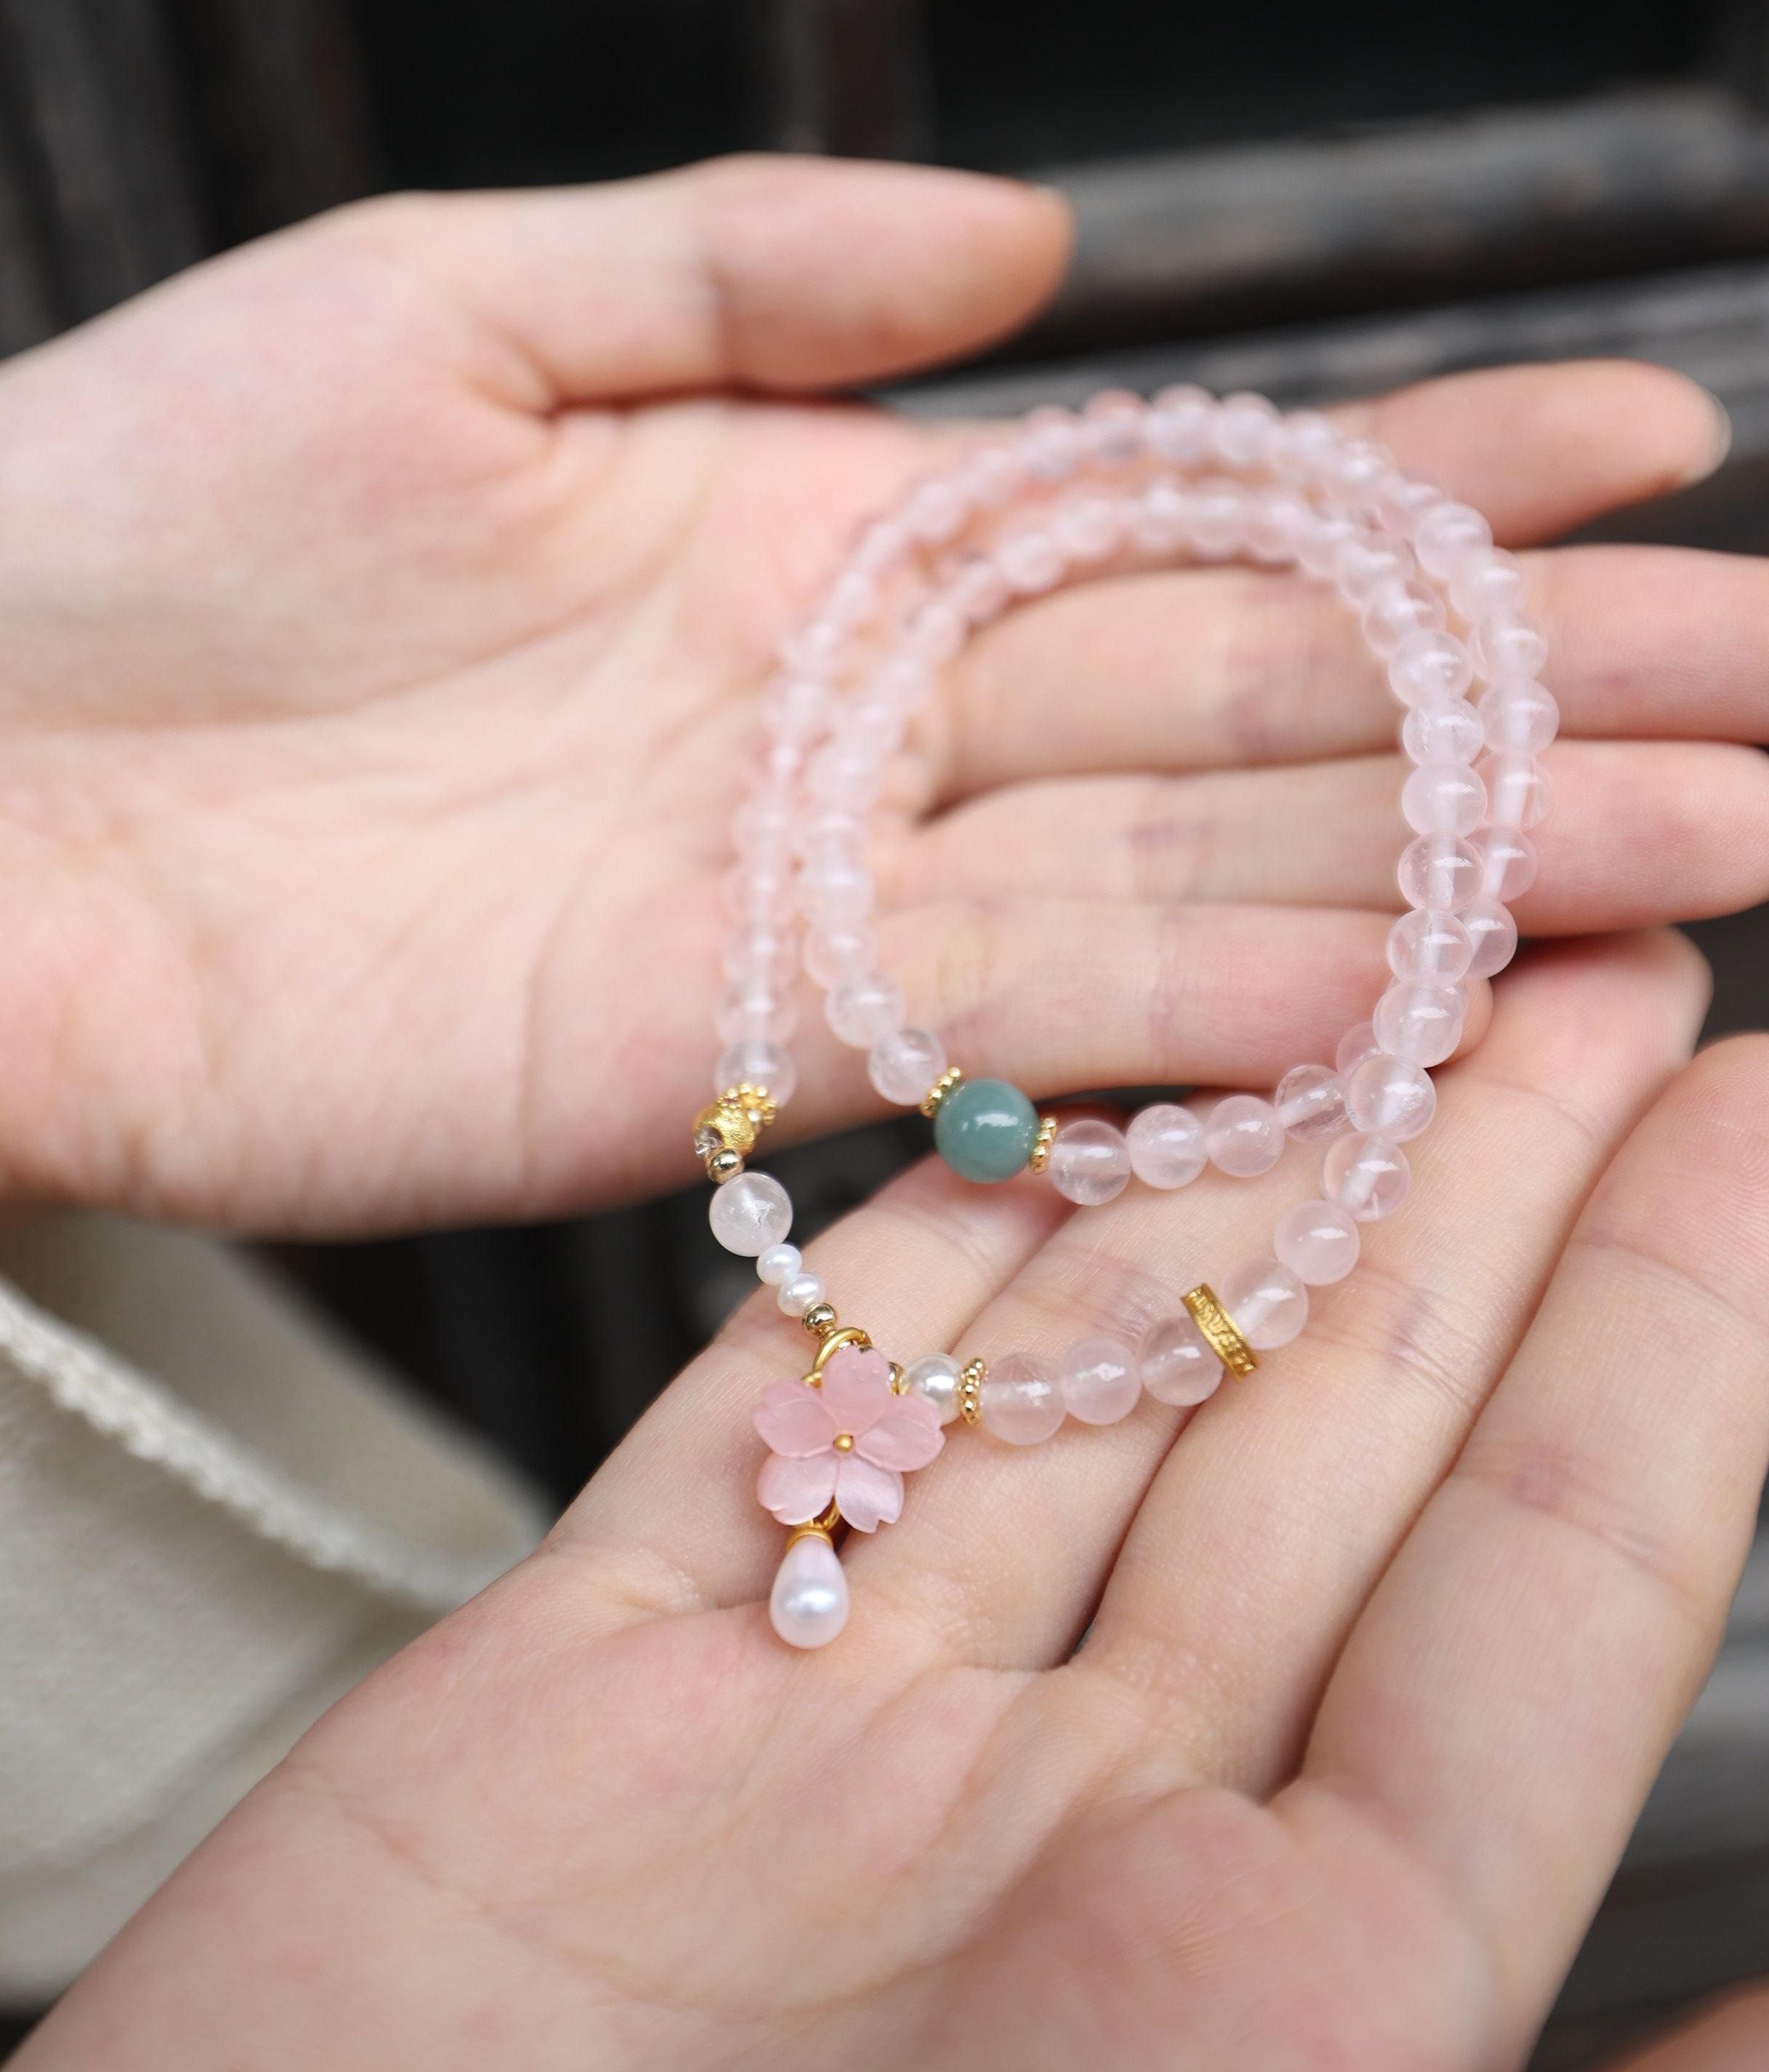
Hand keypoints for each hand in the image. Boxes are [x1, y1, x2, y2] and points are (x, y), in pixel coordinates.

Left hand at [0, 154, 1756, 1233]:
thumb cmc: (134, 503)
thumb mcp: (452, 298)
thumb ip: (746, 268)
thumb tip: (1032, 238)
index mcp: (815, 525)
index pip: (1178, 496)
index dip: (1421, 465)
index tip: (1654, 424)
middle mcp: (858, 724)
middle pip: (1245, 706)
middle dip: (1525, 690)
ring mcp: (811, 902)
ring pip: (1195, 882)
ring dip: (1455, 866)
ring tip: (1712, 839)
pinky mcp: (722, 1061)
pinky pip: (1024, 1037)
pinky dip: (1228, 1018)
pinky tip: (1432, 991)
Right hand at [24, 941, 1768, 2068]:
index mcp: (1280, 1988)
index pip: (1535, 1588)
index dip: (1663, 1327)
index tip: (1744, 1095)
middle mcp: (1071, 1855)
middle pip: (1315, 1440)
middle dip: (1467, 1175)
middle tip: (1583, 946)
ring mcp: (819, 1766)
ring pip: (1059, 1395)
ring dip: (1197, 1179)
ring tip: (1334, 976)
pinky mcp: (579, 1703)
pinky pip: (761, 1422)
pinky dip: (874, 1278)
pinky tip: (983, 1144)